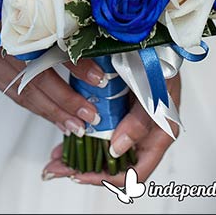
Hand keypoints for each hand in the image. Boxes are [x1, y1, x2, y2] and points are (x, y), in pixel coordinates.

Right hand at [0, 0, 108, 135]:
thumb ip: (52, 2)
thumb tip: (91, 20)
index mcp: (6, 19)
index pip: (44, 50)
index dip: (72, 65)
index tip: (98, 77)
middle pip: (32, 79)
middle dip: (64, 100)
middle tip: (90, 114)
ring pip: (22, 92)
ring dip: (51, 111)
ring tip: (75, 124)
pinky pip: (13, 92)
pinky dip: (35, 105)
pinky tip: (54, 115)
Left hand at [43, 72, 180, 184]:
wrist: (153, 37)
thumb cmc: (159, 59)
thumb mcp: (154, 89)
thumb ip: (141, 121)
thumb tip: (118, 150)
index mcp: (160, 134)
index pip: (135, 172)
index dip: (107, 178)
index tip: (81, 174)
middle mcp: (144, 133)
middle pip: (115, 166)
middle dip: (85, 170)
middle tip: (57, 169)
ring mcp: (130, 122)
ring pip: (104, 151)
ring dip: (80, 157)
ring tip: (55, 159)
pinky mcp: (117, 109)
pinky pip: (99, 131)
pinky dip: (82, 137)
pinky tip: (64, 139)